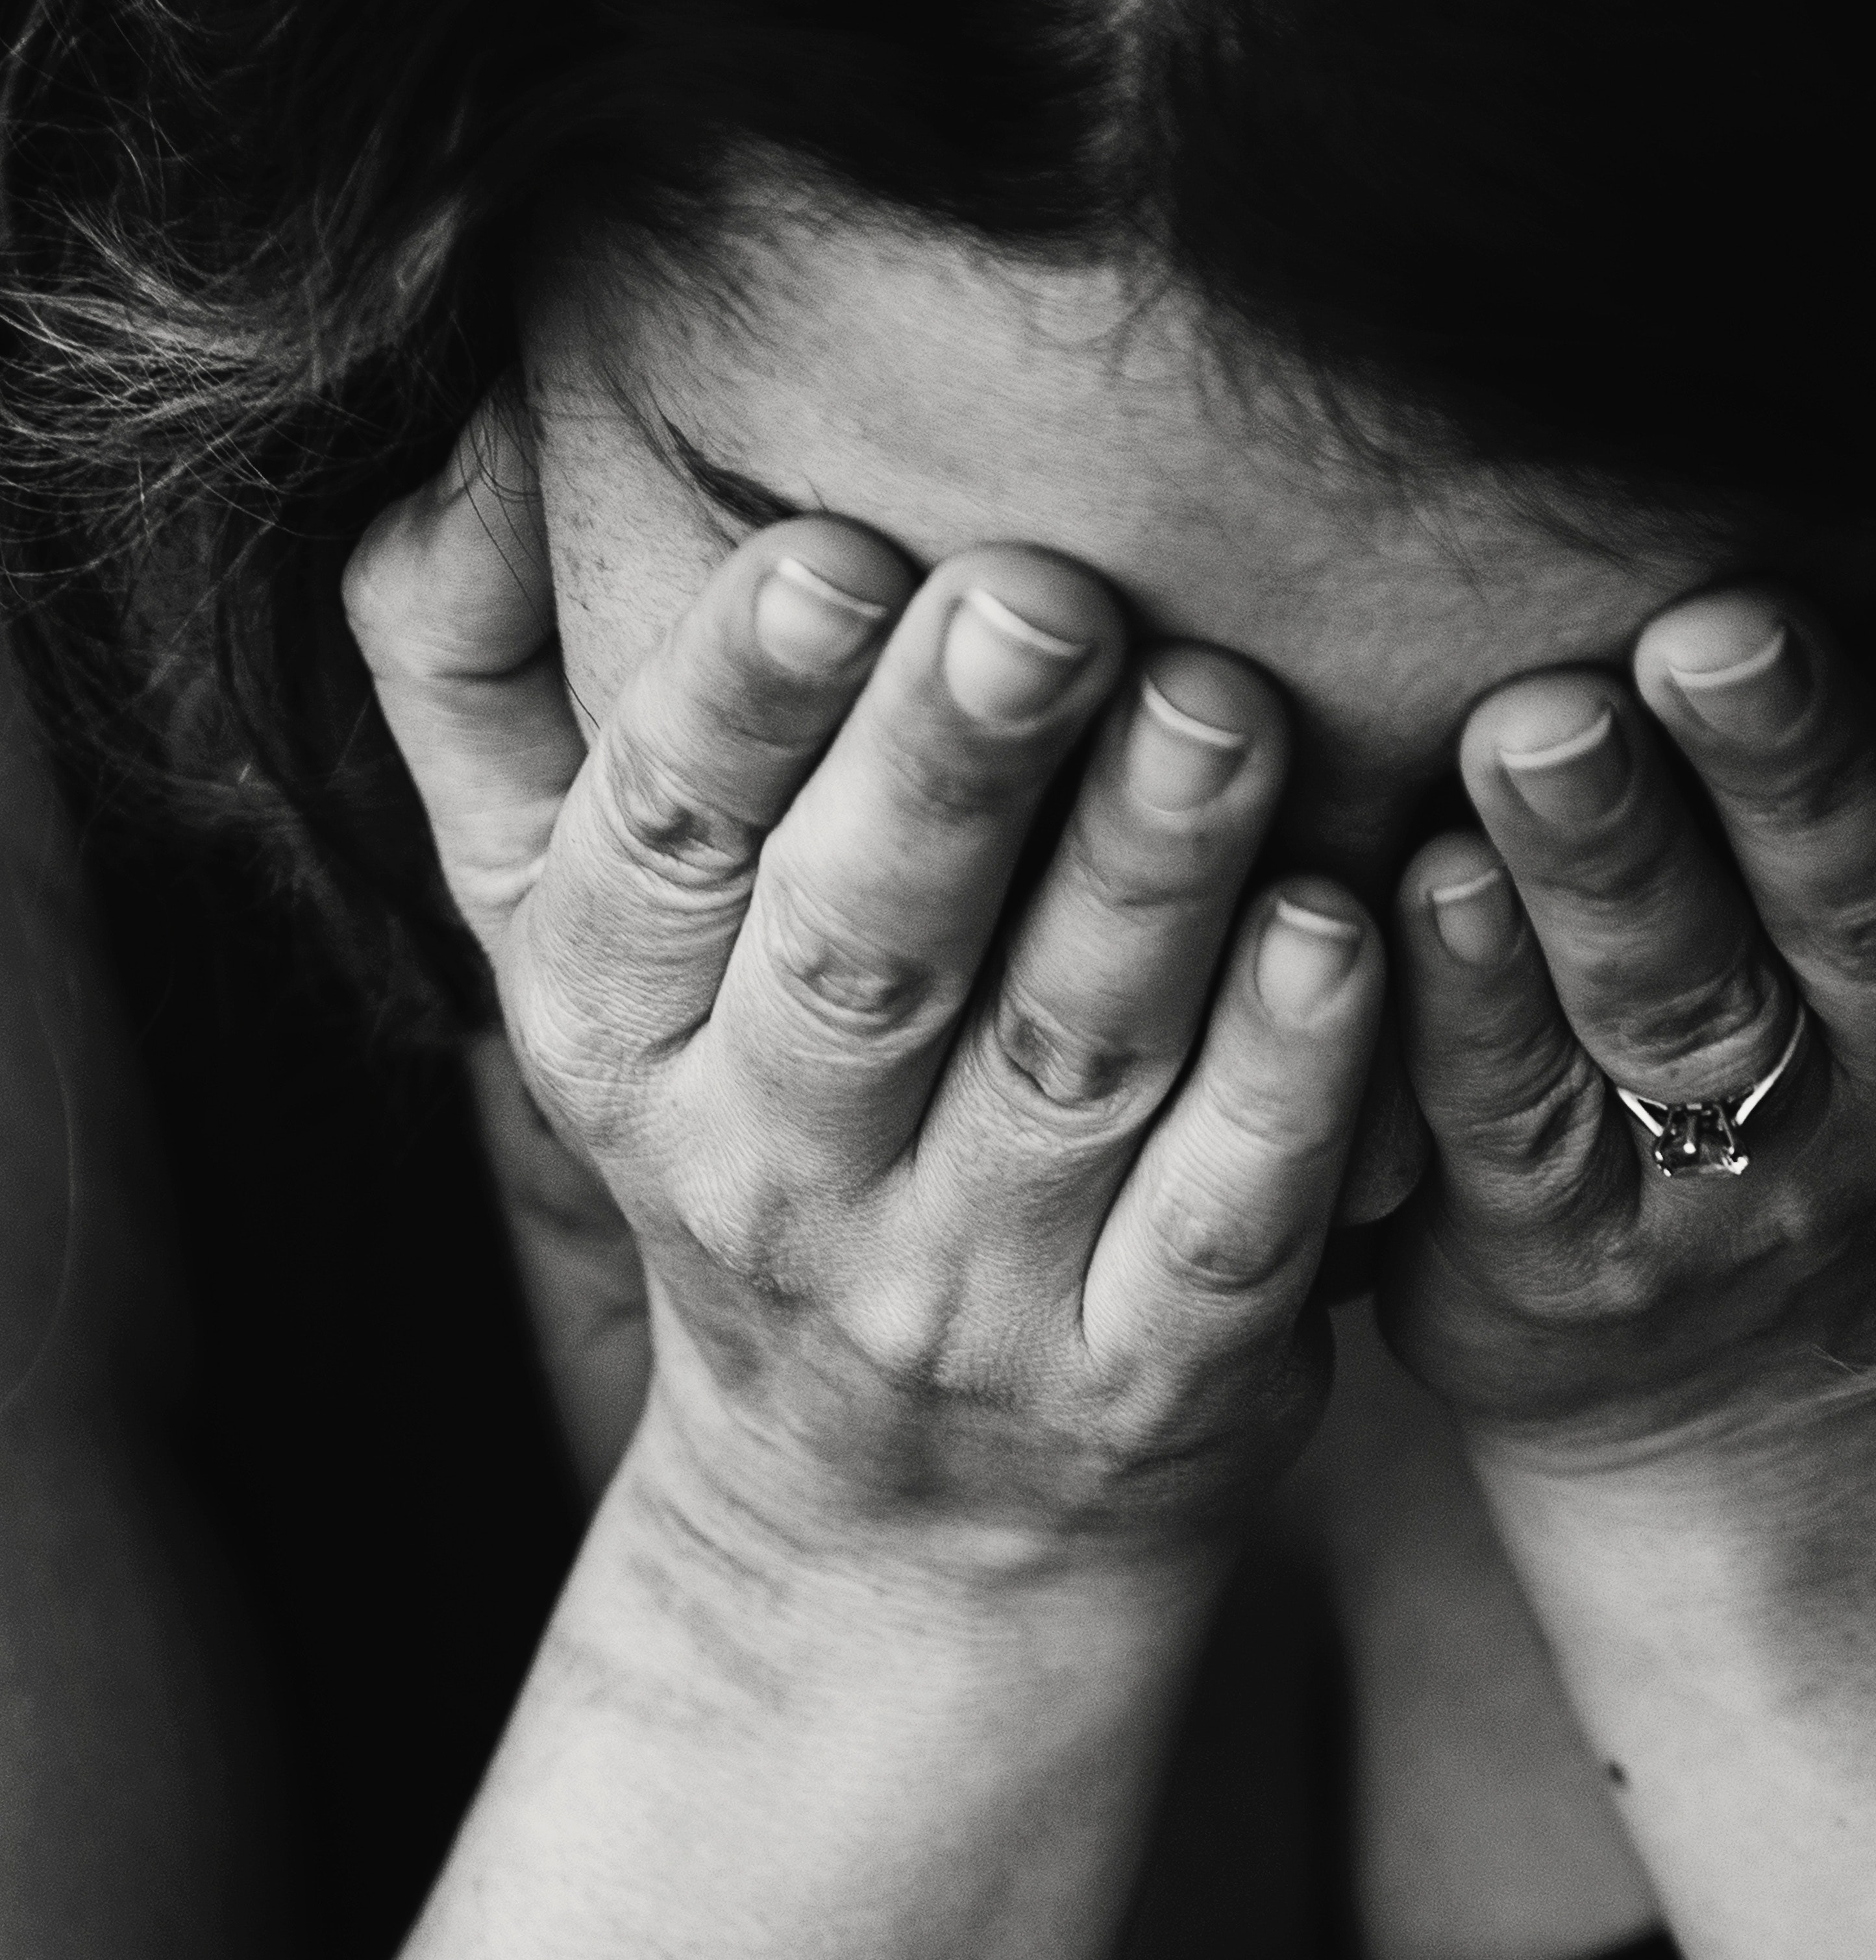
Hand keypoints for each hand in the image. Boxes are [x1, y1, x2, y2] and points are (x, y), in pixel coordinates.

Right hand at [342, 395, 1383, 1580]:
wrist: (888, 1526)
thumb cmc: (748, 1131)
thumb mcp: (565, 943)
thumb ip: (481, 693)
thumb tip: (444, 433)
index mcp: (620, 1037)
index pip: (662, 848)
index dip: (737, 700)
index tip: (830, 546)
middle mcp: (777, 1172)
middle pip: (867, 947)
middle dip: (955, 766)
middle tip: (1051, 595)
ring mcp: (972, 1292)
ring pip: (1067, 1061)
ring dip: (1148, 878)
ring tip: (1224, 704)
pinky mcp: (1153, 1379)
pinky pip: (1229, 1216)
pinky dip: (1289, 1079)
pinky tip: (1346, 933)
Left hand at [1376, 560, 1875, 1472]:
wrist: (1779, 1389)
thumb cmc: (1854, 1028)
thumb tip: (1858, 432)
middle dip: (1794, 757)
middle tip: (1711, 626)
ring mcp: (1770, 1182)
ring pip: (1688, 1007)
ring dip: (1606, 861)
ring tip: (1533, 728)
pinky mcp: (1582, 1261)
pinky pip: (1522, 1124)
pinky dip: (1471, 1007)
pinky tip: (1417, 893)